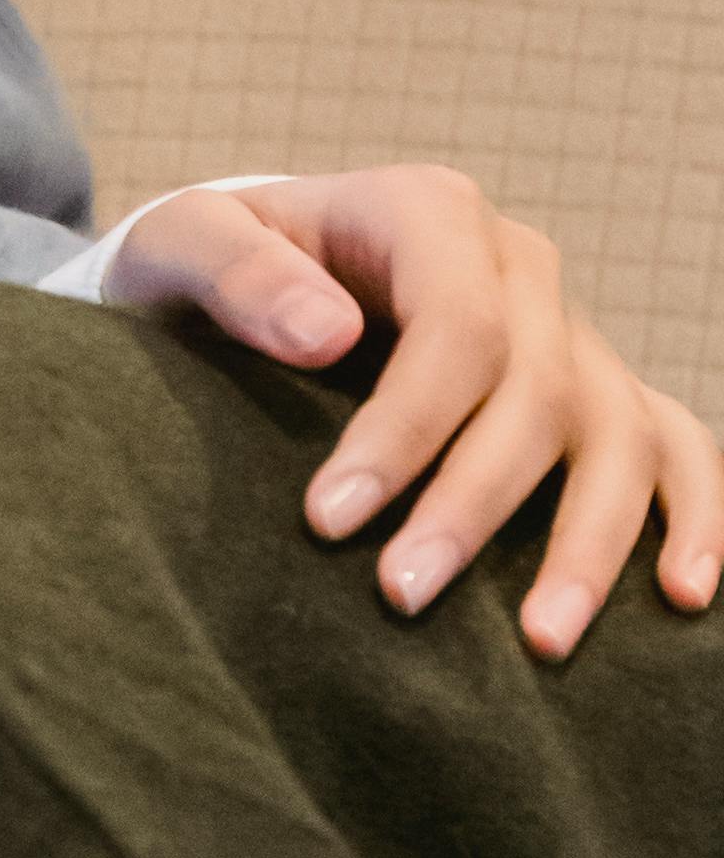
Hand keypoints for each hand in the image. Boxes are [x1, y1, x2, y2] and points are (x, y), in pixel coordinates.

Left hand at [106, 168, 723, 660]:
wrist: (247, 276)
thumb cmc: (210, 265)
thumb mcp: (184, 242)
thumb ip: (233, 273)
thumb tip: (325, 334)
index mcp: (430, 214)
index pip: (454, 326)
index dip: (404, 429)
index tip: (328, 520)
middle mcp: (521, 268)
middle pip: (538, 391)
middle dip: (474, 504)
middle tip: (400, 598)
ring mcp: (571, 333)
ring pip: (620, 434)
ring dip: (591, 542)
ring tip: (541, 643)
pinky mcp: (596, 393)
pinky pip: (674, 447)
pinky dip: (694, 516)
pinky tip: (686, 596)